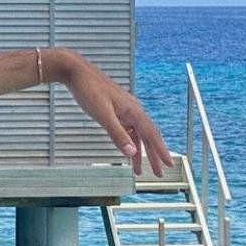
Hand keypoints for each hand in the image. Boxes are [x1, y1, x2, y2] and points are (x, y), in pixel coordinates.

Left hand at [63, 51, 172, 175]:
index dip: (161, 151)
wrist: (76, 72)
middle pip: (147, 137)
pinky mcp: (115, 111)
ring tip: (139, 170)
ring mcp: (124, 110)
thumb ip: (117, 134)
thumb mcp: (103, 115)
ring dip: (139, 152)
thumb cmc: (89, 90)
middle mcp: (132, 110)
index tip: (169, 165)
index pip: (152, 135)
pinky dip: (129, 142)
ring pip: (136, 135)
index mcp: (134, 110)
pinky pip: (127, 130)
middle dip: (153, 156)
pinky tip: (127, 152)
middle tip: (158, 174)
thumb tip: (132, 153)